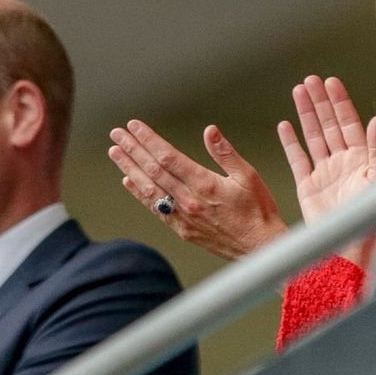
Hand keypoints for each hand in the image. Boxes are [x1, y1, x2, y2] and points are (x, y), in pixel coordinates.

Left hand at [109, 121, 288, 259]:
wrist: (260, 248)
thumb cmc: (258, 212)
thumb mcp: (248, 176)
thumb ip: (225, 153)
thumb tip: (210, 131)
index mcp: (204, 185)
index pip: (168, 157)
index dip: (149, 140)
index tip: (135, 126)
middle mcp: (189, 201)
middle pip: (153, 170)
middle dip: (133, 149)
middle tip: (117, 134)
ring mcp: (183, 217)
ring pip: (149, 188)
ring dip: (130, 168)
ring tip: (115, 153)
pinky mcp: (182, 229)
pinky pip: (156, 208)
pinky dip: (140, 193)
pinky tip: (129, 181)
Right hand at [278, 76, 375, 259]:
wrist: (352, 248)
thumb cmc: (373, 217)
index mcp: (362, 158)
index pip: (349, 122)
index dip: (340, 101)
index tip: (331, 82)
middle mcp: (343, 162)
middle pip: (329, 124)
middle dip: (320, 101)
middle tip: (310, 80)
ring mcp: (325, 173)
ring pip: (313, 136)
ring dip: (306, 114)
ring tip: (298, 92)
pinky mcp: (309, 187)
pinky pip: (298, 159)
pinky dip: (290, 142)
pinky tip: (285, 125)